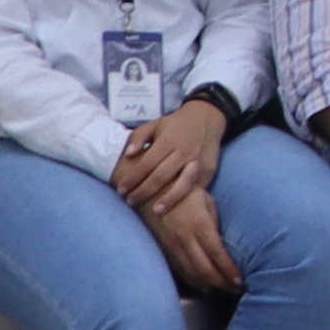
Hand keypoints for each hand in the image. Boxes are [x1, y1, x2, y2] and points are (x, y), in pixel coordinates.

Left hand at [110, 103, 222, 217]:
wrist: (208, 118)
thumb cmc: (176, 125)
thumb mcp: (155, 124)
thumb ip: (139, 137)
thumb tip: (127, 155)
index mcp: (168, 141)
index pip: (146, 164)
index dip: (132, 178)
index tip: (121, 189)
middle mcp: (184, 153)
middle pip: (162, 177)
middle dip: (144, 192)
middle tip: (131, 201)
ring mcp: (198, 163)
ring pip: (183, 185)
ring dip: (169, 200)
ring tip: (155, 211)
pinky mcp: (209, 170)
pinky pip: (197, 188)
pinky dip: (186, 198)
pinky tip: (175, 207)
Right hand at [143, 184, 239, 294]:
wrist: (152, 190)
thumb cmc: (185, 192)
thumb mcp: (206, 201)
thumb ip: (215, 222)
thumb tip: (224, 244)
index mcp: (199, 225)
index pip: (217, 254)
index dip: (229, 270)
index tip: (241, 281)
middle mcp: (185, 238)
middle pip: (205, 269)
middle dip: (222, 283)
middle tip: (236, 290)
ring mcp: (172, 245)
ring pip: (192, 273)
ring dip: (209, 285)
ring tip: (224, 290)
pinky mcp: (164, 248)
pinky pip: (180, 270)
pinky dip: (193, 281)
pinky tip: (204, 285)